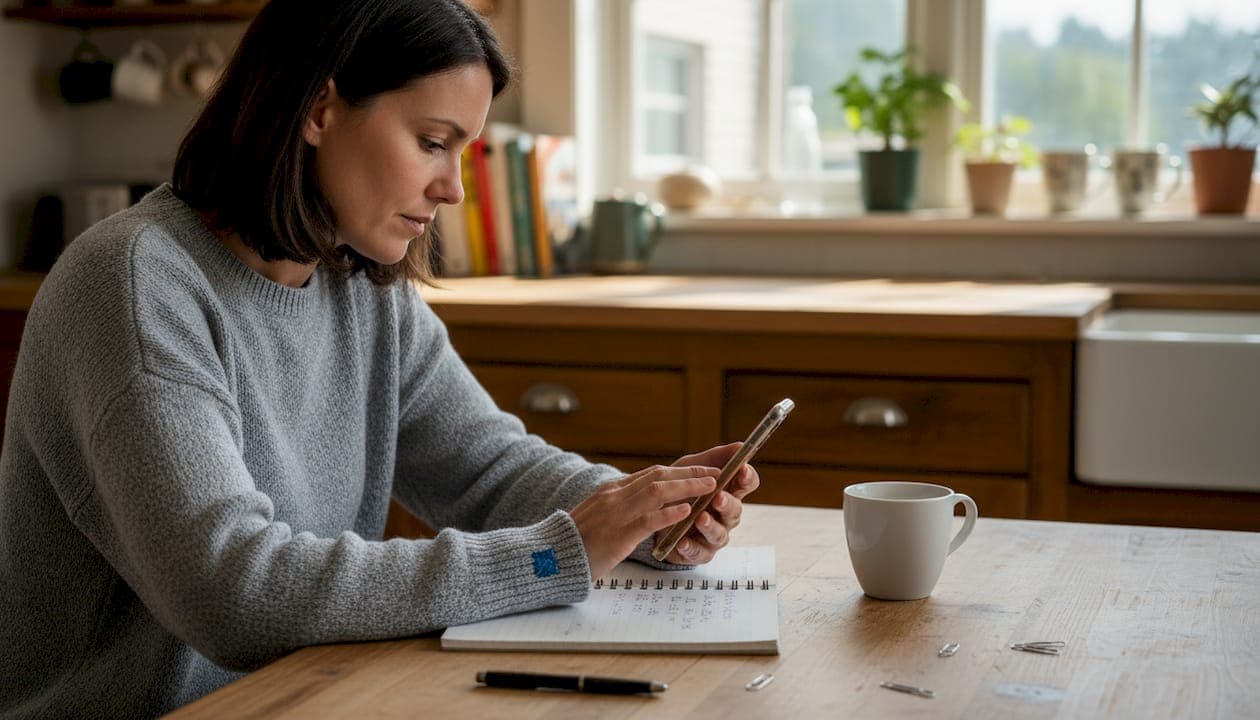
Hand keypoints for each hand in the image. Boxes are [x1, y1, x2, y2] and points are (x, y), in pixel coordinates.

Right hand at [570, 464, 717, 578]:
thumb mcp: (598, 517)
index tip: (700, 471)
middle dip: (689, 474)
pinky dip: (669, 513)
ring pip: (658, 491)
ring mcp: (616, 513)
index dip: (679, 471)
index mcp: (611, 491)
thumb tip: (644, 507)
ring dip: (687, 487)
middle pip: (659, 476)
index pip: (651, 473)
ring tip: (710, 486)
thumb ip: (620, 508)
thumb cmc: (575, 542)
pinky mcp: (617, 534)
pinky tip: (687, 511)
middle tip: (714, 474)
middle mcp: (615, 495)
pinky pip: (648, 519)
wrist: (549, 556)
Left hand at [658, 442, 759, 564]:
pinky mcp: (698, 552)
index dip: (747, 478)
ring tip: (700, 518)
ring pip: (719, 534)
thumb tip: (739, 445)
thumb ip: (714, 458)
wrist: (650, 515)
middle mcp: (724, 515)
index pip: (746, 484)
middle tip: (718, 497)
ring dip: (710, 526)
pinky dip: (691, 547)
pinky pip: (699, 553)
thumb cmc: (678, 490)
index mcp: (727, 492)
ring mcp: (712, 535)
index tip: (742, 470)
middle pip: (735, 510)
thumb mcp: (690, 468)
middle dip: (728, 503)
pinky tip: (682, 541)